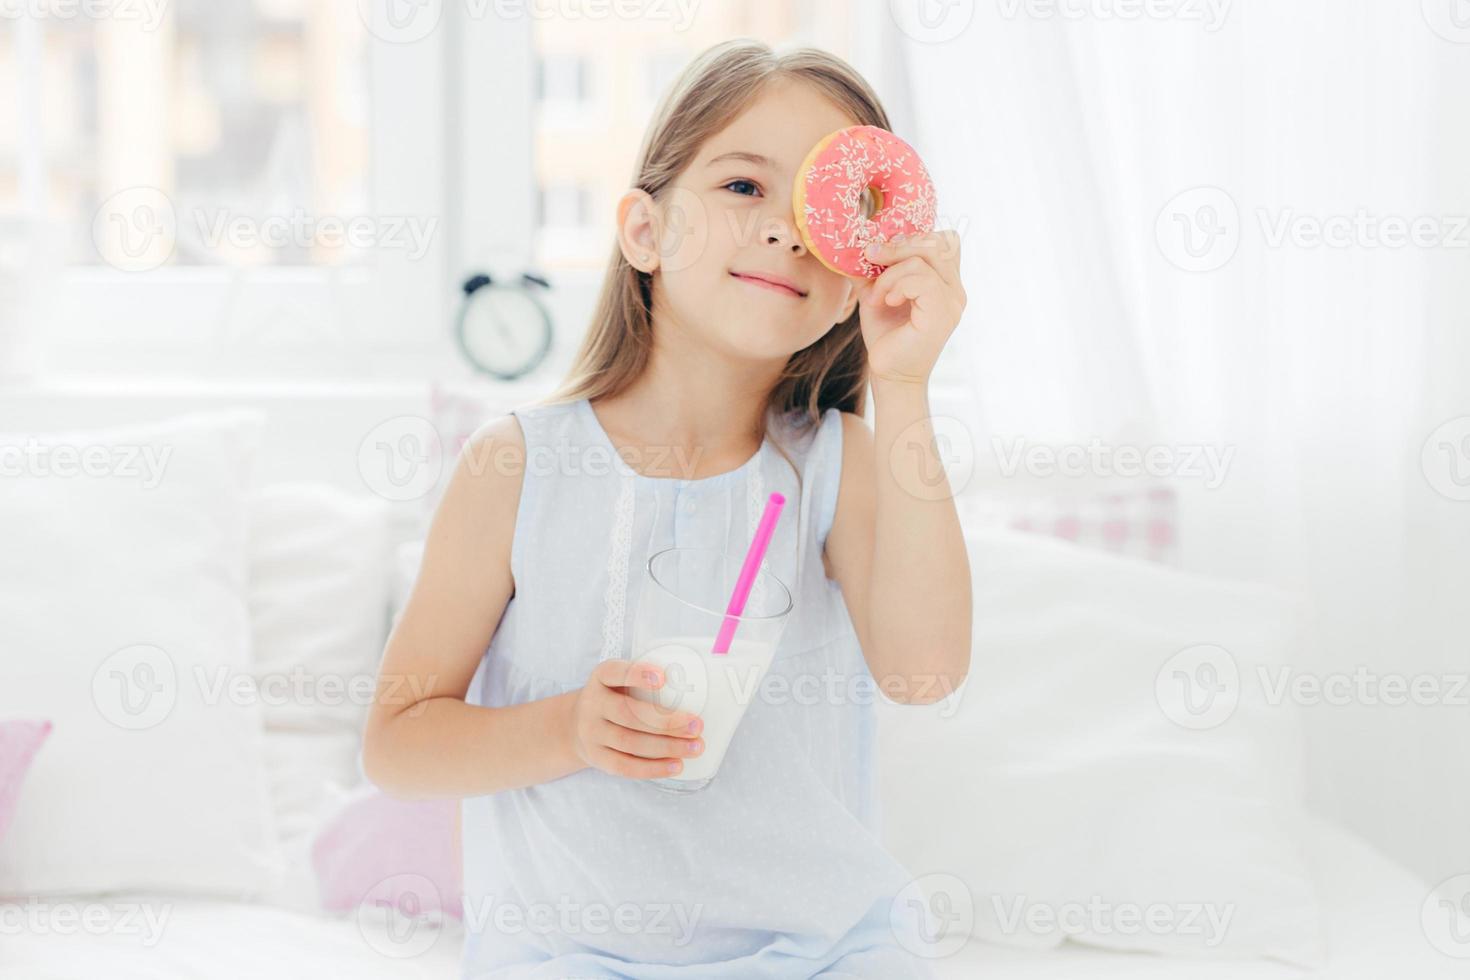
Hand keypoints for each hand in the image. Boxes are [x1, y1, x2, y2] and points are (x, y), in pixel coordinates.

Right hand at [569, 659, 704, 779]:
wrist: (576, 725)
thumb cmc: (613, 698)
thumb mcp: (619, 682)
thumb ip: (645, 682)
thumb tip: (697, 679)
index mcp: (600, 678)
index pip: (614, 672)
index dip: (637, 674)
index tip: (663, 677)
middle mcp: (592, 704)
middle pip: (628, 714)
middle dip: (666, 721)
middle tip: (697, 725)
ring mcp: (592, 733)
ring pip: (630, 742)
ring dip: (667, 746)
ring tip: (695, 747)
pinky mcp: (597, 758)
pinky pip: (625, 766)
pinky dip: (653, 768)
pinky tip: (676, 765)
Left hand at [855, 230, 966, 386]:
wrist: (889, 373)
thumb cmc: (886, 336)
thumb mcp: (877, 293)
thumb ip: (874, 269)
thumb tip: (854, 245)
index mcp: (945, 282)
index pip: (944, 241)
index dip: (915, 237)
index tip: (884, 251)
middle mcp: (955, 290)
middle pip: (934, 243)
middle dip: (896, 246)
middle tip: (870, 257)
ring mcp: (953, 302)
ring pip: (922, 261)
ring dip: (889, 275)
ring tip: (876, 297)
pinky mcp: (943, 313)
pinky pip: (920, 280)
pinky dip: (896, 286)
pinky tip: (886, 302)